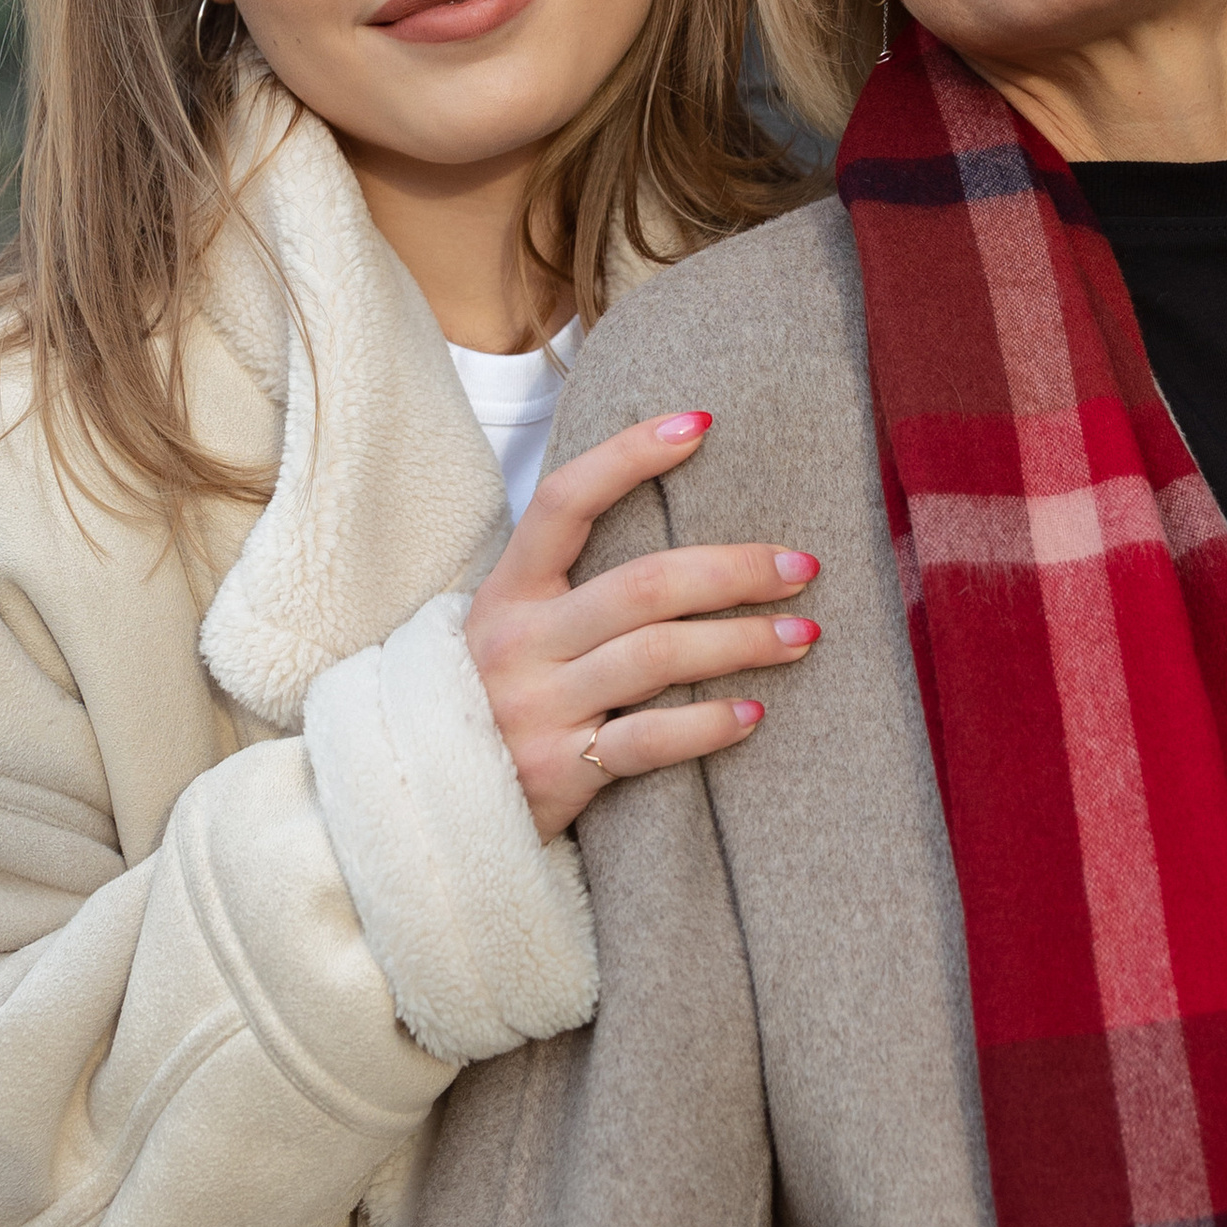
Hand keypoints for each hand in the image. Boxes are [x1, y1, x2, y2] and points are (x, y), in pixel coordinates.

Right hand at [464, 412, 821, 840]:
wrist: (424, 801)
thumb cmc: (489, 701)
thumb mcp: (507, 630)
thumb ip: (569, 591)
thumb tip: (681, 546)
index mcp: (507, 591)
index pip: (566, 501)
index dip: (628, 456)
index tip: (699, 424)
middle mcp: (520, 641)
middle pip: (643, 586)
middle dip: (733, 571)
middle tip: (802, 568)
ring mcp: (539, 705)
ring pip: (657, 657)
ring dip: (741, 643)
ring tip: (802, 636)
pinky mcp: (559, 769)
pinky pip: (647, 741)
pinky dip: (706, 726)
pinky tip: (753, 714)